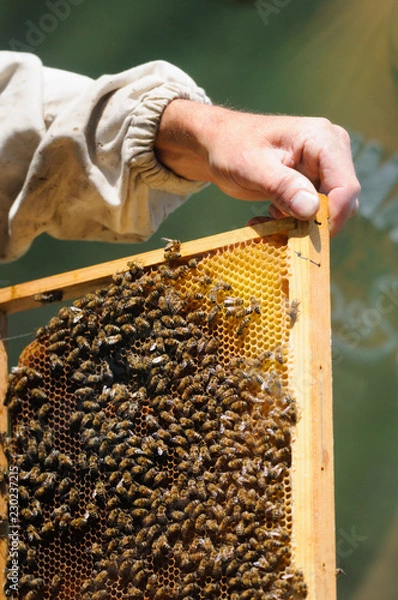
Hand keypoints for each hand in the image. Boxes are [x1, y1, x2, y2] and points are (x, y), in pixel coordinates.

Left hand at [154, 100, 360, 235]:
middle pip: (341, 201)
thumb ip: (283, 186)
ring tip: (268, 217)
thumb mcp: (252, 168)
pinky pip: (315, 211)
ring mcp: (325, 167)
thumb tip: (312, 209)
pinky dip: (294, 220)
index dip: (331, 216)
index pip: (345, 186)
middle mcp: (332, 151)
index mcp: (322, 139)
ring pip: (329, 210)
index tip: (303, 234)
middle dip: (313, 222)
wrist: (218, 144)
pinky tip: (269, 215)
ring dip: (301, 223)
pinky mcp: (314, 182)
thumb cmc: (231, 148)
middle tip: (278, 227)